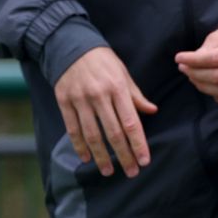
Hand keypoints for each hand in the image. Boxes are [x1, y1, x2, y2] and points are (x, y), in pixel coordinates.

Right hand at [54, 47, 156, 177]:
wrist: (69, 44)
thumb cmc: (102, 61)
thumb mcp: (123, 73)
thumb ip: (136, 95)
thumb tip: (153, 111)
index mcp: (117, 88)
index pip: (131, 122)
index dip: (138, 144)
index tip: (144, 161)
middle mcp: (99, 95)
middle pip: (113, 133)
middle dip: (124, 156)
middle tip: (131, 173)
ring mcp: (80, 99)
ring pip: (92, 135)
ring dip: (101, 156)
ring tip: (108, 171)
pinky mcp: (64, 101)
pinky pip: (73, 129)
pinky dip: (79, 146)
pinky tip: (86, 158)